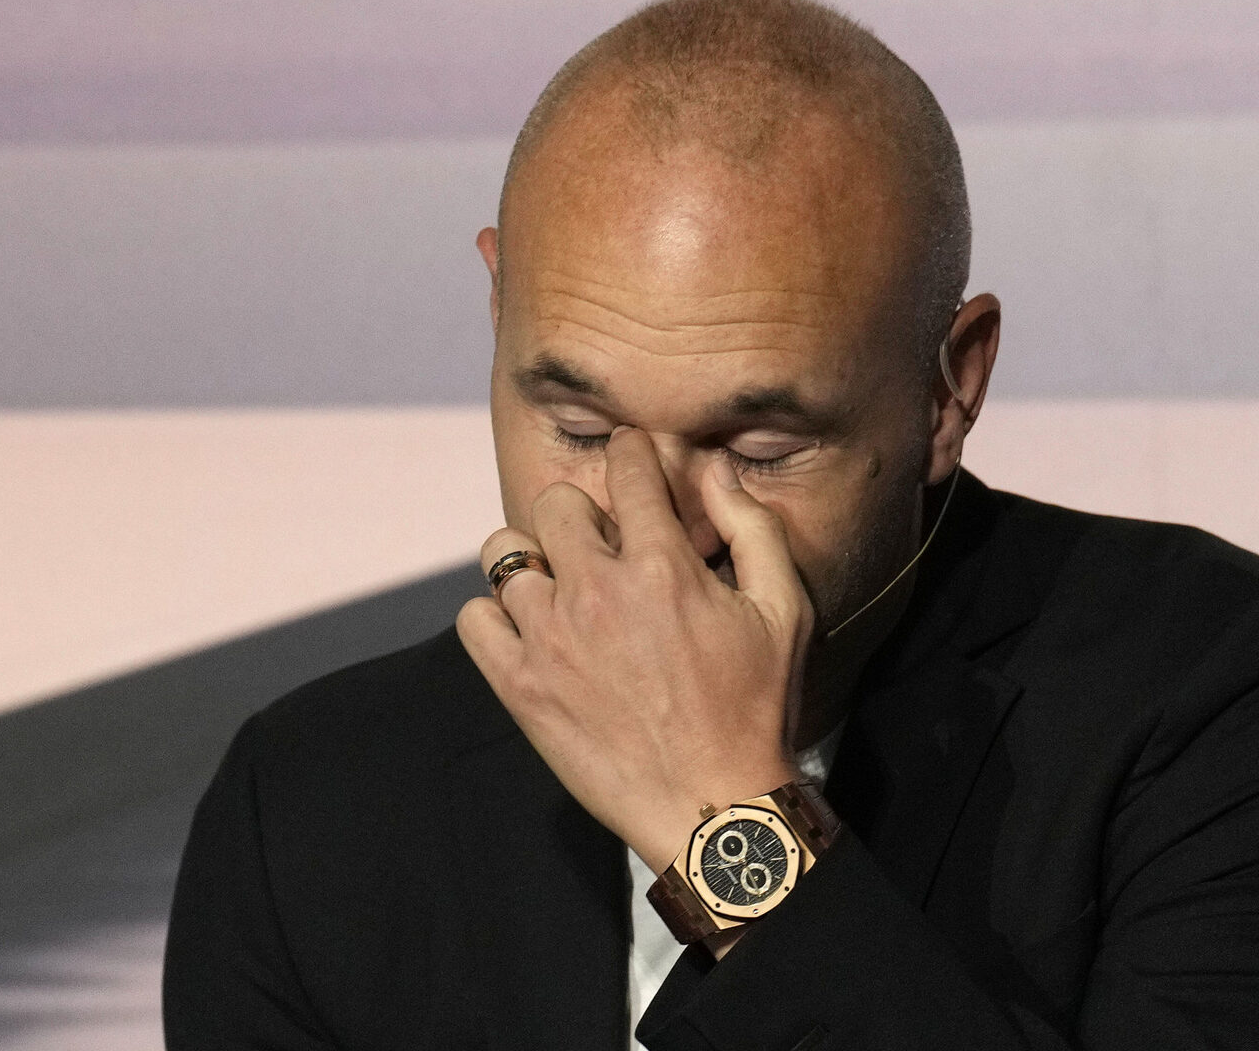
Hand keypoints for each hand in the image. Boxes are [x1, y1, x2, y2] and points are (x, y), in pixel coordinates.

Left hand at [456, 426, 814, 873]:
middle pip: (556, 504)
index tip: (630, 457)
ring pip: (504, 553)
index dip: (631, 452)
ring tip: (560, 586)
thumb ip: (752, 529)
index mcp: (663, 566)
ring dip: (533, 560)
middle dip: (582, 512)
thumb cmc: (756, 708)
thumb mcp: (784, 611)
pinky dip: (495, 616)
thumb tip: (716, 472)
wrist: (714, 805)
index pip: (628, 468)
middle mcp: (598, 591)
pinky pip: (474, 619)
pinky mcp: (521, 686)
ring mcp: (551, 639)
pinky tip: (530, 631)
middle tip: (602, 543)